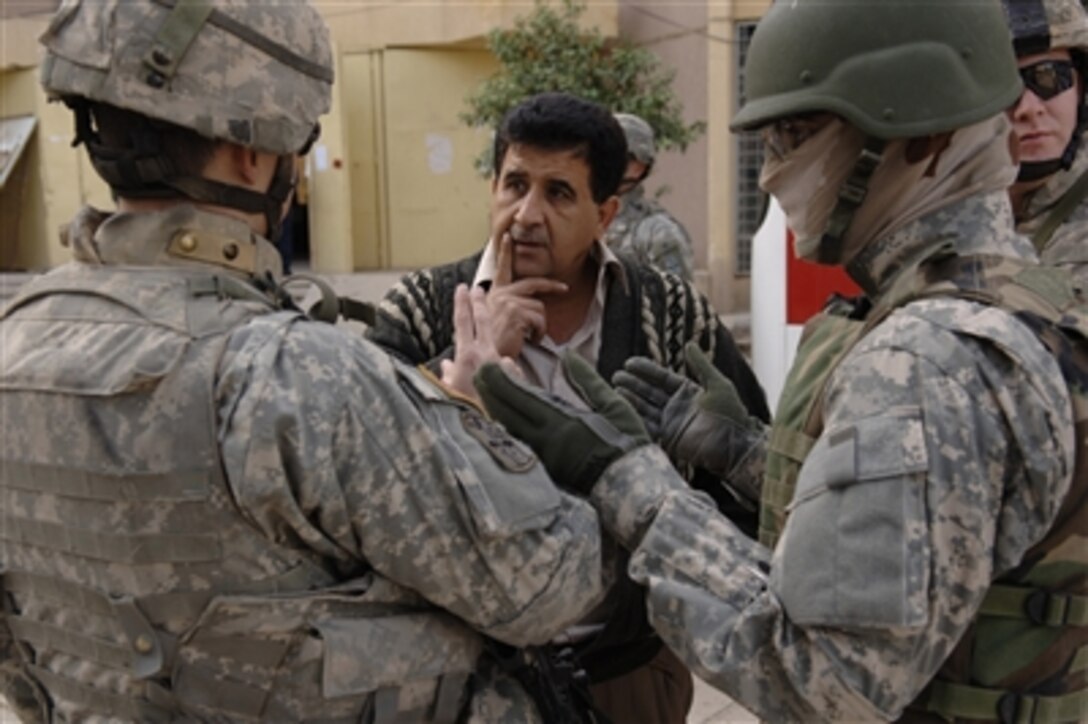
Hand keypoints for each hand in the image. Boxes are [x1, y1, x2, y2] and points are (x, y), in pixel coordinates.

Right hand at [441, 284, 519, 401]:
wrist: (490, 424)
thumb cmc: (464, 409)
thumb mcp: (449, 391)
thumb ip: (448, 375)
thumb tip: (447, 365)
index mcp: (466, 355)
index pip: (462, 322)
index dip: (461, 303)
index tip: (462, 288)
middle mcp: (485, 354)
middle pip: (483, 321)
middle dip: (479, 303)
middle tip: (478, 288)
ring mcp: (501, 363)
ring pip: (495, 340)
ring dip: (492, 330)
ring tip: (491, 322)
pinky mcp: (512, 374)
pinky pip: (506, 366)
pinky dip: (501, 366)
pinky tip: (501, 374)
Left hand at [474, 352, 648, 494]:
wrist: (631, 486)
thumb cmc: (627, 443)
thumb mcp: (614, 405)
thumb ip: (587, 380)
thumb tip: (568, 356)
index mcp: (562, 421)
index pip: (522, 396)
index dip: (502, 379)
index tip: (490, 362)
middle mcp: (546, 440)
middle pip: (505, 412)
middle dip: (489, 391)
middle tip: (477, 372)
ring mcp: (542, 456)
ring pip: (506, 429)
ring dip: (492, 409)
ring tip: (483, 392)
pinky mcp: (543, 469)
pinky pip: (516, 445)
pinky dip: (504, 428)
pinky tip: (498, 418)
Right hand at [486, 233, 566, 357]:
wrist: (482, 359)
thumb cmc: (488, 344)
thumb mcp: (489, 323)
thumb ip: (500, 310)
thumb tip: (517, 309)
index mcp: (493, 295)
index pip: (501, 269)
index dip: (505, 253)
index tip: (508, 238)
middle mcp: (500, 294)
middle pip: (533, 283)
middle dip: (551, 285)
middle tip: (564, 288)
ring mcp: (509, 301)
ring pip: (539, 308)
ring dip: (540, 325)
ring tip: (530, 337)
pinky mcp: (517, 312)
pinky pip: (540, 320)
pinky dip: (539, 333)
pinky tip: (529, 340)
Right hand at [613, 343, 765, 503]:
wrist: (734, 445)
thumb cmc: (731, 414)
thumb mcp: (718, 384)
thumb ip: (701, 365)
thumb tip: (689, 344)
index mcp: (688, 392)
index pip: (662, 378)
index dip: (646, 370)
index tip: (629, 363)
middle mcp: (677, 406)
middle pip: (650, 392)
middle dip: (633, 384)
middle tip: (616, 375)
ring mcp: (671, 423)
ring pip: (646, 408)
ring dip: (631, 399)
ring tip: (615, 389)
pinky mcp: (669, 439)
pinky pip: (648, 426)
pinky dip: (636, 418)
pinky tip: (623, 409)